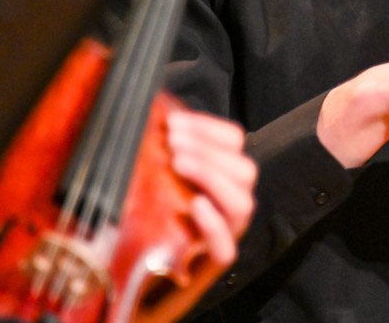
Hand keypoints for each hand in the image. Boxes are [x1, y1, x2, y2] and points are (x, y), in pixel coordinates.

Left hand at [165, 110, 257, 266]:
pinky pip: (226, 247)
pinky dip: (213, 224)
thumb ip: (162, 150)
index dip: (208, 127)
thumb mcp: (158, 176)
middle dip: (208, 149)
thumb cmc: (153, 217)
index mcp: (223, 175)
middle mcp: (233, 201)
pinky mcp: (214, 261)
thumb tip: (150, 113)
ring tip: (179, 164)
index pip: (234, 141)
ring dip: (212, 176)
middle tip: (172, 142)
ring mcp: (228, 232)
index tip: (174, 122)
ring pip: (242, 202)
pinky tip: (194, 205)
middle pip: (244, 169)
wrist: (144, 275)